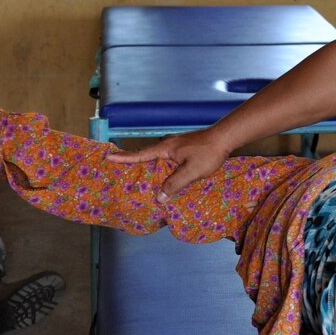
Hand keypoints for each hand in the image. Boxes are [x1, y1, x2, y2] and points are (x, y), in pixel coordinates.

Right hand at [107, 130, 228, 202]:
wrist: (226, 137)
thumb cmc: (209, 152)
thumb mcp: (191, 171)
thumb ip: (175, 183)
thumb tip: (159, 197)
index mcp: (166, 148)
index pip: (141, 154)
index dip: (125, 157)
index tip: (109, 157)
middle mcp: (168, 145)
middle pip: (146, 154)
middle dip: (133, 160)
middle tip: (118, 167)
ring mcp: (177, 146)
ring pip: (158, 157)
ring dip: (148, 165)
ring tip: (138, 175)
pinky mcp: (185, 149)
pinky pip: (168, 159)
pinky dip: (161, 166)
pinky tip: (164, 174)